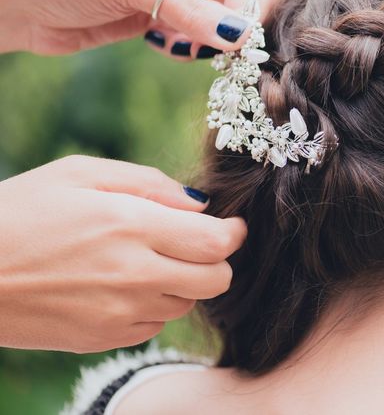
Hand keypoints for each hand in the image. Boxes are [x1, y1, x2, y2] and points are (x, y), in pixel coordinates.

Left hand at [0, 0, 277, 58]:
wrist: (22, 4)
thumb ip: (191, 11)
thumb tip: (242, 37)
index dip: (245, 7)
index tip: (237, 43)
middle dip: (235, 26)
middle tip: (217, 53)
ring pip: (228, 21)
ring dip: (212, 42)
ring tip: (179, 47)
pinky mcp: (171, 15)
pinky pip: (205, 38)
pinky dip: (193, 49)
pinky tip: (162, 46)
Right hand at [0, 155, 246, 352]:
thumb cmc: (21, 211)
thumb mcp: (80, 173)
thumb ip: (148, 182)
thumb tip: (199, 204)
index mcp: (131, 225)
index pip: (218, 242)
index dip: (234, 233)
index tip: (230, 226)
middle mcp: (133, 273)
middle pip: (217, 279)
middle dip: (217, 260)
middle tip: (195, 244)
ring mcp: (119, 312)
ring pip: (189, 303)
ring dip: (184, 282)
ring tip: (149, 260)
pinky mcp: (103, 338)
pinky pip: (155, 324)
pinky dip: (153, 305)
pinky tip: (124, 285)